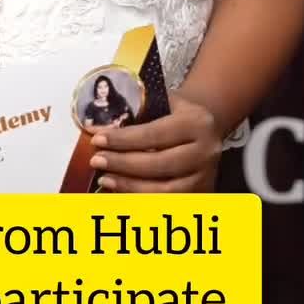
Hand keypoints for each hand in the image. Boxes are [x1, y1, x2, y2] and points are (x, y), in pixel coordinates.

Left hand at [89, 91, 222, 192]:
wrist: (207, 126)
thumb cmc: (176, 112)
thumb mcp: (162, 101)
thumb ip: (136, 111)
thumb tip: (96, 126)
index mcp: (196, 123)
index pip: (153, 134)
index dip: (122, 139)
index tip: (97, 139)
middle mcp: (206, 152)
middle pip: (158, 164)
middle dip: (122, 164)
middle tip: (96, 161)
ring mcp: (206, 177)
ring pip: (164, 190)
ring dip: (129, 186)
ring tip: (105, 179)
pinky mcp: (202, 194)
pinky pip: (167, 202)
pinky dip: (141, 198)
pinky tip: (121, 191)